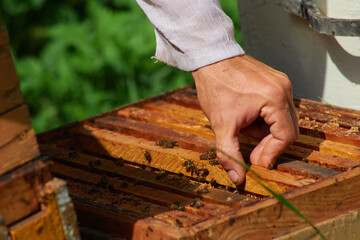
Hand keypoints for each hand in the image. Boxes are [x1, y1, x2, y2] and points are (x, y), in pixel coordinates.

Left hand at [192, 55, 298, 184]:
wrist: (210, 59)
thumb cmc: (215, 88)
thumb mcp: (222, 125)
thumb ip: (230, 154)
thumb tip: (238, 179)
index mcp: (276, 99)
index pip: (287, 136)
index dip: (271, 153)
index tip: (255, 162)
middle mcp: (284, 89)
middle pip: (288, 128)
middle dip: (268, 144)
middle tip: (251, 152)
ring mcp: (281, 82)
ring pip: (282, 119)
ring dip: (264, 130)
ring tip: (242, 127)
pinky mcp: (275, 80)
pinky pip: (277, 107)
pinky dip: (264, 118)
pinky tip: (245, 116)